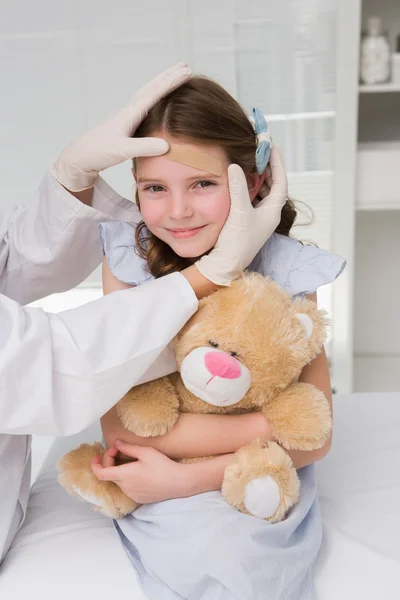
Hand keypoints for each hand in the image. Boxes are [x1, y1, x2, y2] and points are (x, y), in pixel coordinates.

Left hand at [51, 63, 190, 191]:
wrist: (80, 156)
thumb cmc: (99, 152)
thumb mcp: (123, 151)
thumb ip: (144, 147)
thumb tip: (167, 145)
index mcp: (130, 113)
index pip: (154, 93)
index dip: (171, 82)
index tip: (186, 72)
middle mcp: (129, 111)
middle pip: (151, 88)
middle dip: (168, 77)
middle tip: (185, 66)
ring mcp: (126, 116)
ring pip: (147, 94)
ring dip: (162, 85)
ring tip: (174, 77)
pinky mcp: (125, 124)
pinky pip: (144, 105)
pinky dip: (154, 98)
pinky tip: (158, 101)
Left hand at [90, 441, 187, 503]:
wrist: (178, 483)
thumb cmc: (162, 465)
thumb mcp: (146, 452)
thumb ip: (128, 447)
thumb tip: (116, 443)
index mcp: (124, 475)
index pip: (100, 473)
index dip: (95, 464)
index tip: (97, 455)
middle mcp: (125, 487)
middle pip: (109, 475)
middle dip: (110, 462)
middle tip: (119, 450)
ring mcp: (132, 495)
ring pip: (119, 482)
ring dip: (119, 471)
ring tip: (130, 461)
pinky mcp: (139, 499)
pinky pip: (127, 488)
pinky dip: (127, 479)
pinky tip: (139, 472)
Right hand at [195, 146, 287, 285]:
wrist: (226, 264)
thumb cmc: (237, 242)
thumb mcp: (238, 211)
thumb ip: (238, 187)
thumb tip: (236, 166)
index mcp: (273, 212)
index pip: (281, 182)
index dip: (277, 164)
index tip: (272, 148)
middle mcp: (269, 216)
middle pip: (274, 187)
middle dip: (268, 170)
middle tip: (260, 155)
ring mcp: (259, 220)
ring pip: (263, 194)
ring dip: (258, 180)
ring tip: (250, 166)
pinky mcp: (248, 224)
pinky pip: (253, 201)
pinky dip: (248, 190)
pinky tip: (239, 185)